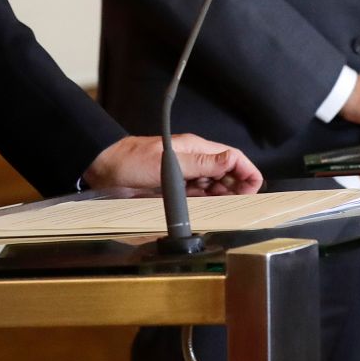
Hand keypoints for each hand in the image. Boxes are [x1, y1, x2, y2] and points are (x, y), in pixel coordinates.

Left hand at [83, 134, 263, 194]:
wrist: (105, 170)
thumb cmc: (130, 161)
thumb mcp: (168, 162)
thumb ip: (200, 163)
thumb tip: (230, 160)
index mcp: (196, 149)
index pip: (232, 157)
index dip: (246, 171)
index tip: (254, 188)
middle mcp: (194, 162)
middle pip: (226, 173)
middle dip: (238, 187)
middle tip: (243, 204)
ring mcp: (185, 176)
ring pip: (214, 186)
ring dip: (224, 197)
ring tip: (229, 210)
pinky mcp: (175, 189)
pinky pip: (198, 196)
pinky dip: (207, 204)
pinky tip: (210, 211)